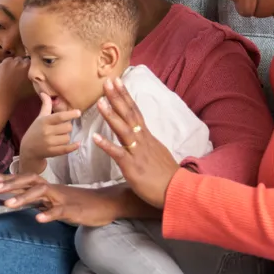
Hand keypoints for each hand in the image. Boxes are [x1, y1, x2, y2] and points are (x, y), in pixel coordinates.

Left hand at [0, 57, 34, 105]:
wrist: (4, 95)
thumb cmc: (19, 94)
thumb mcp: (32, 86)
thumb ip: (35, 78)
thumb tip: (37, 76)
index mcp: (30, 66)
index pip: (32, 61)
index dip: (30, 66)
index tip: (29, 70)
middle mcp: (21, 61)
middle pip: (23, 59)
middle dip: (22, 64)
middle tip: (21, 71)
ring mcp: (12, 61)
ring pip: (15, 59)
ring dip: (15, 63)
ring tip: (13, 71)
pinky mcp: (4, 63)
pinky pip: (7, 60)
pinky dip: (8, 63)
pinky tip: (7, 70)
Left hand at [0, 173, 117, 226]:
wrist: (105, 203)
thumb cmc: (80, 202)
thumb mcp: (57, 201)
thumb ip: (41, 200)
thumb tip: (23, 200)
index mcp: (49, 187)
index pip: (26, 179)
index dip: (8, 178)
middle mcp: (53, 189)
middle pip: (30, 181)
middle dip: (11, 184)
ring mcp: (63, 198)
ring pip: (42, 194)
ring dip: (24, 198)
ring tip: (9, 204)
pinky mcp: (73, 209)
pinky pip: (59, 211)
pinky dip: (49, 214)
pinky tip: (38, 219)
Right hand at [19, 93, 79, 172]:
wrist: (28, 149)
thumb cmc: (35, 130)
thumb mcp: (40, 117)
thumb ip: (45, 105)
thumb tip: (44, 92)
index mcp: (44, 121)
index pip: (59, 116)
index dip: (70, 114)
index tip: (78, 112)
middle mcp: (46, 131)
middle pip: (67, 127)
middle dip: (67, 127)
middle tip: (62, 128)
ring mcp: (49, 143)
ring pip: (67, 138)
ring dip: (66, 137)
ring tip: (60, 137)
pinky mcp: (52, 152)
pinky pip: (66, 149)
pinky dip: (73, 147)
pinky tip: (77, 144)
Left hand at [93, 78, 179, 208]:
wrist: (178, 191)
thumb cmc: (166, 175)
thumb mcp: (157, 151)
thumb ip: (146, 141)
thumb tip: (140, 133)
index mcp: (146, 136)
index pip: (135, 111)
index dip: (125, 96)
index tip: (117, 81)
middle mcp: (142, 140)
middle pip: (129, 114)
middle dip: (117, 97)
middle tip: (107, 81)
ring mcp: (137, 152)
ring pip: (123, 130)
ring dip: (111, 115)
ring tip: (100, 102)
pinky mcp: (133, 167)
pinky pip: (118, 154)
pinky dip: (107, 145)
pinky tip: (95, 137)